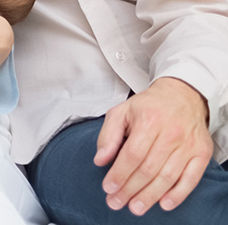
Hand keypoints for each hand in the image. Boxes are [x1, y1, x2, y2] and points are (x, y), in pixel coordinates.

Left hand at [94, 77, 212, 215]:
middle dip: (130, 189)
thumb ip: (108, 135)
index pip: (132, 154)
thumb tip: (100, 159)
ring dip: (149, 196)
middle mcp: (170, 133)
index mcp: (148, 120)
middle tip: (116, 202)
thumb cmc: (148, 106)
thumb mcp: (122, 112)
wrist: (181, 95)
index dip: (119, 173)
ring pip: (167, 177)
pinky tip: (163, 204)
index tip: (108, 187)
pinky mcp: (201, 153)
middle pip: (148, 169)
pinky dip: (177, 194)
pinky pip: (190, 179)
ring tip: (135, 207)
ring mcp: (188, 144)